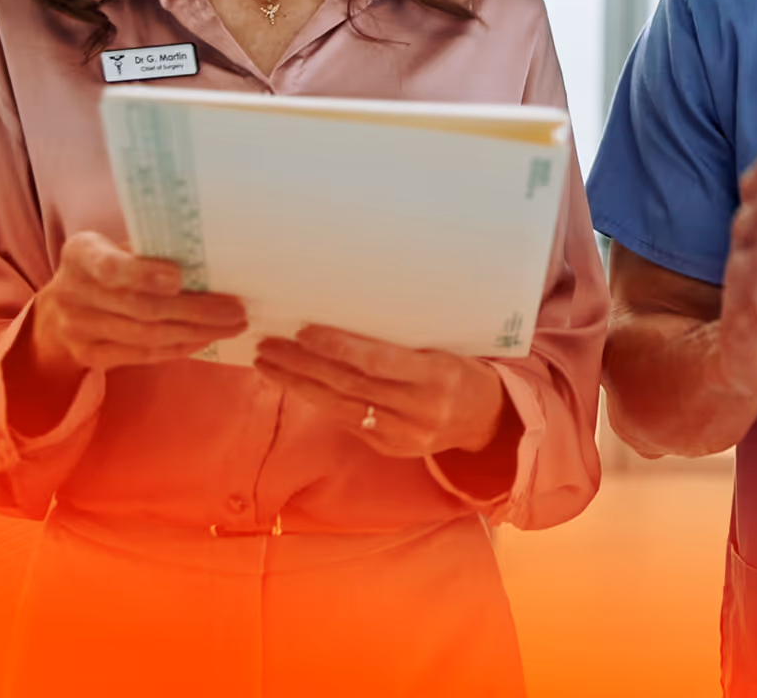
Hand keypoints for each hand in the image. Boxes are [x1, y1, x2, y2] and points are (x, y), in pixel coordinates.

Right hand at [31, 231, 248, 380]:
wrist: (57, 311)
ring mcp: (78, 329)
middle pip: (140, 307)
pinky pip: (142, 355)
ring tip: (230, 325)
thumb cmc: (104, 266)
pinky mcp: (89, 356)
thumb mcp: (114, 246)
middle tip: (234, 309)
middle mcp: (72, 292)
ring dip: (196, 332)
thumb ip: (149, 250)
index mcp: (81, 254)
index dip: (144, 274)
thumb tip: (208, 258)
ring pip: (146, 335)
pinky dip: (179, 348)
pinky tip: (205, 339)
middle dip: (194, 309)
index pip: (110, 266)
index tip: (179, 277)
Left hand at [254, 326, 510, 458]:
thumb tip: (349, 308)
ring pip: (340, 408)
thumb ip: (405, 339)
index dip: (339, 346)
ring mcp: (404, 434)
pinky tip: (296, 384)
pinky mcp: (391, 448)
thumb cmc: (463, 365)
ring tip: (269, 363)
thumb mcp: (446, 345)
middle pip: (350, 386)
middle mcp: (419, 409)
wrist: (487, 416)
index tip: (304, 330)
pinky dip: (319, 401)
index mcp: (438, 375)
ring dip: (299, 384)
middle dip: (304, 365)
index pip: (378, 361)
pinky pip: (348, 422)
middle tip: (269, 344)